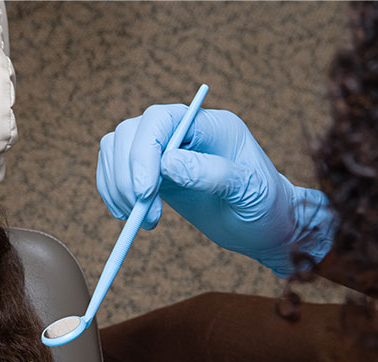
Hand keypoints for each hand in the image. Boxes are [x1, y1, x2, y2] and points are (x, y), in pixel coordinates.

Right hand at [96, 105, 335, 276]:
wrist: (264, 225)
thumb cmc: (265, 205)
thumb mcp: (249, 191)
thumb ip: (212, 173)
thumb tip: (166, 163)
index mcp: (210, 125)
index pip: (160, 119)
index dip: (142, 152)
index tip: (144, 192)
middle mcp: (182, 131)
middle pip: (130, 132)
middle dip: (127, 175)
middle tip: (142, 213)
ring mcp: (163, 150)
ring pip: (115, 148)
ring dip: (117, 185)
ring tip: (139, 218)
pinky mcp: (152, 173)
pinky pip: (114, 170)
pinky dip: (112, 192)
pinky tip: (129, 215)